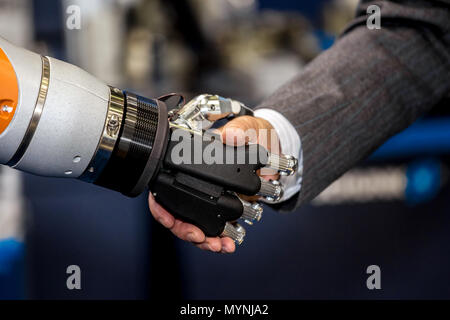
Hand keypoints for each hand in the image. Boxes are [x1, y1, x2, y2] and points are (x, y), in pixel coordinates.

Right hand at [149, 115, 279, 252]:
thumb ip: (239, 129)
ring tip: (218, 245)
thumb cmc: (253, 133)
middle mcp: (195, 184)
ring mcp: (209, 199)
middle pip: (176, 214)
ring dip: (203, 240)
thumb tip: (229, 136)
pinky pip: (215, 229)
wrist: (273, 147)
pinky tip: (228, 245)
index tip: (169, 219)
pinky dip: (220, 240)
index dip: (161, 207)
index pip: (164, 189)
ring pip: (194, 226)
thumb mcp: (248, 126)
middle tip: (199, 236)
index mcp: (190, 164)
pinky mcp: (224, 209)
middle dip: (184, 230)